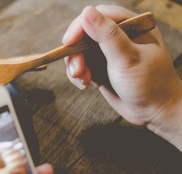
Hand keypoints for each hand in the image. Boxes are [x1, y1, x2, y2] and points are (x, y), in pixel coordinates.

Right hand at [63, 5, 181, 149]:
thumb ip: (107, 35)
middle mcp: (119, 36)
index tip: (69, 43)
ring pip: (79, 51)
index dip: (80, 27)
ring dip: (75, 66)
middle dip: (76, 52)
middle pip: (84, 34)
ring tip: (83, 81)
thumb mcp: (127, 58)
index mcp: (132, 26)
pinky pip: (81, 66)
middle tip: (77, 70)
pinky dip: (78, 75)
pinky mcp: (101, 68)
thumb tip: (86, 12)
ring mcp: (108, 53)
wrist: (154, 112)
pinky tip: (85, 85)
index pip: (99, 15)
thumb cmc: (149, 84)